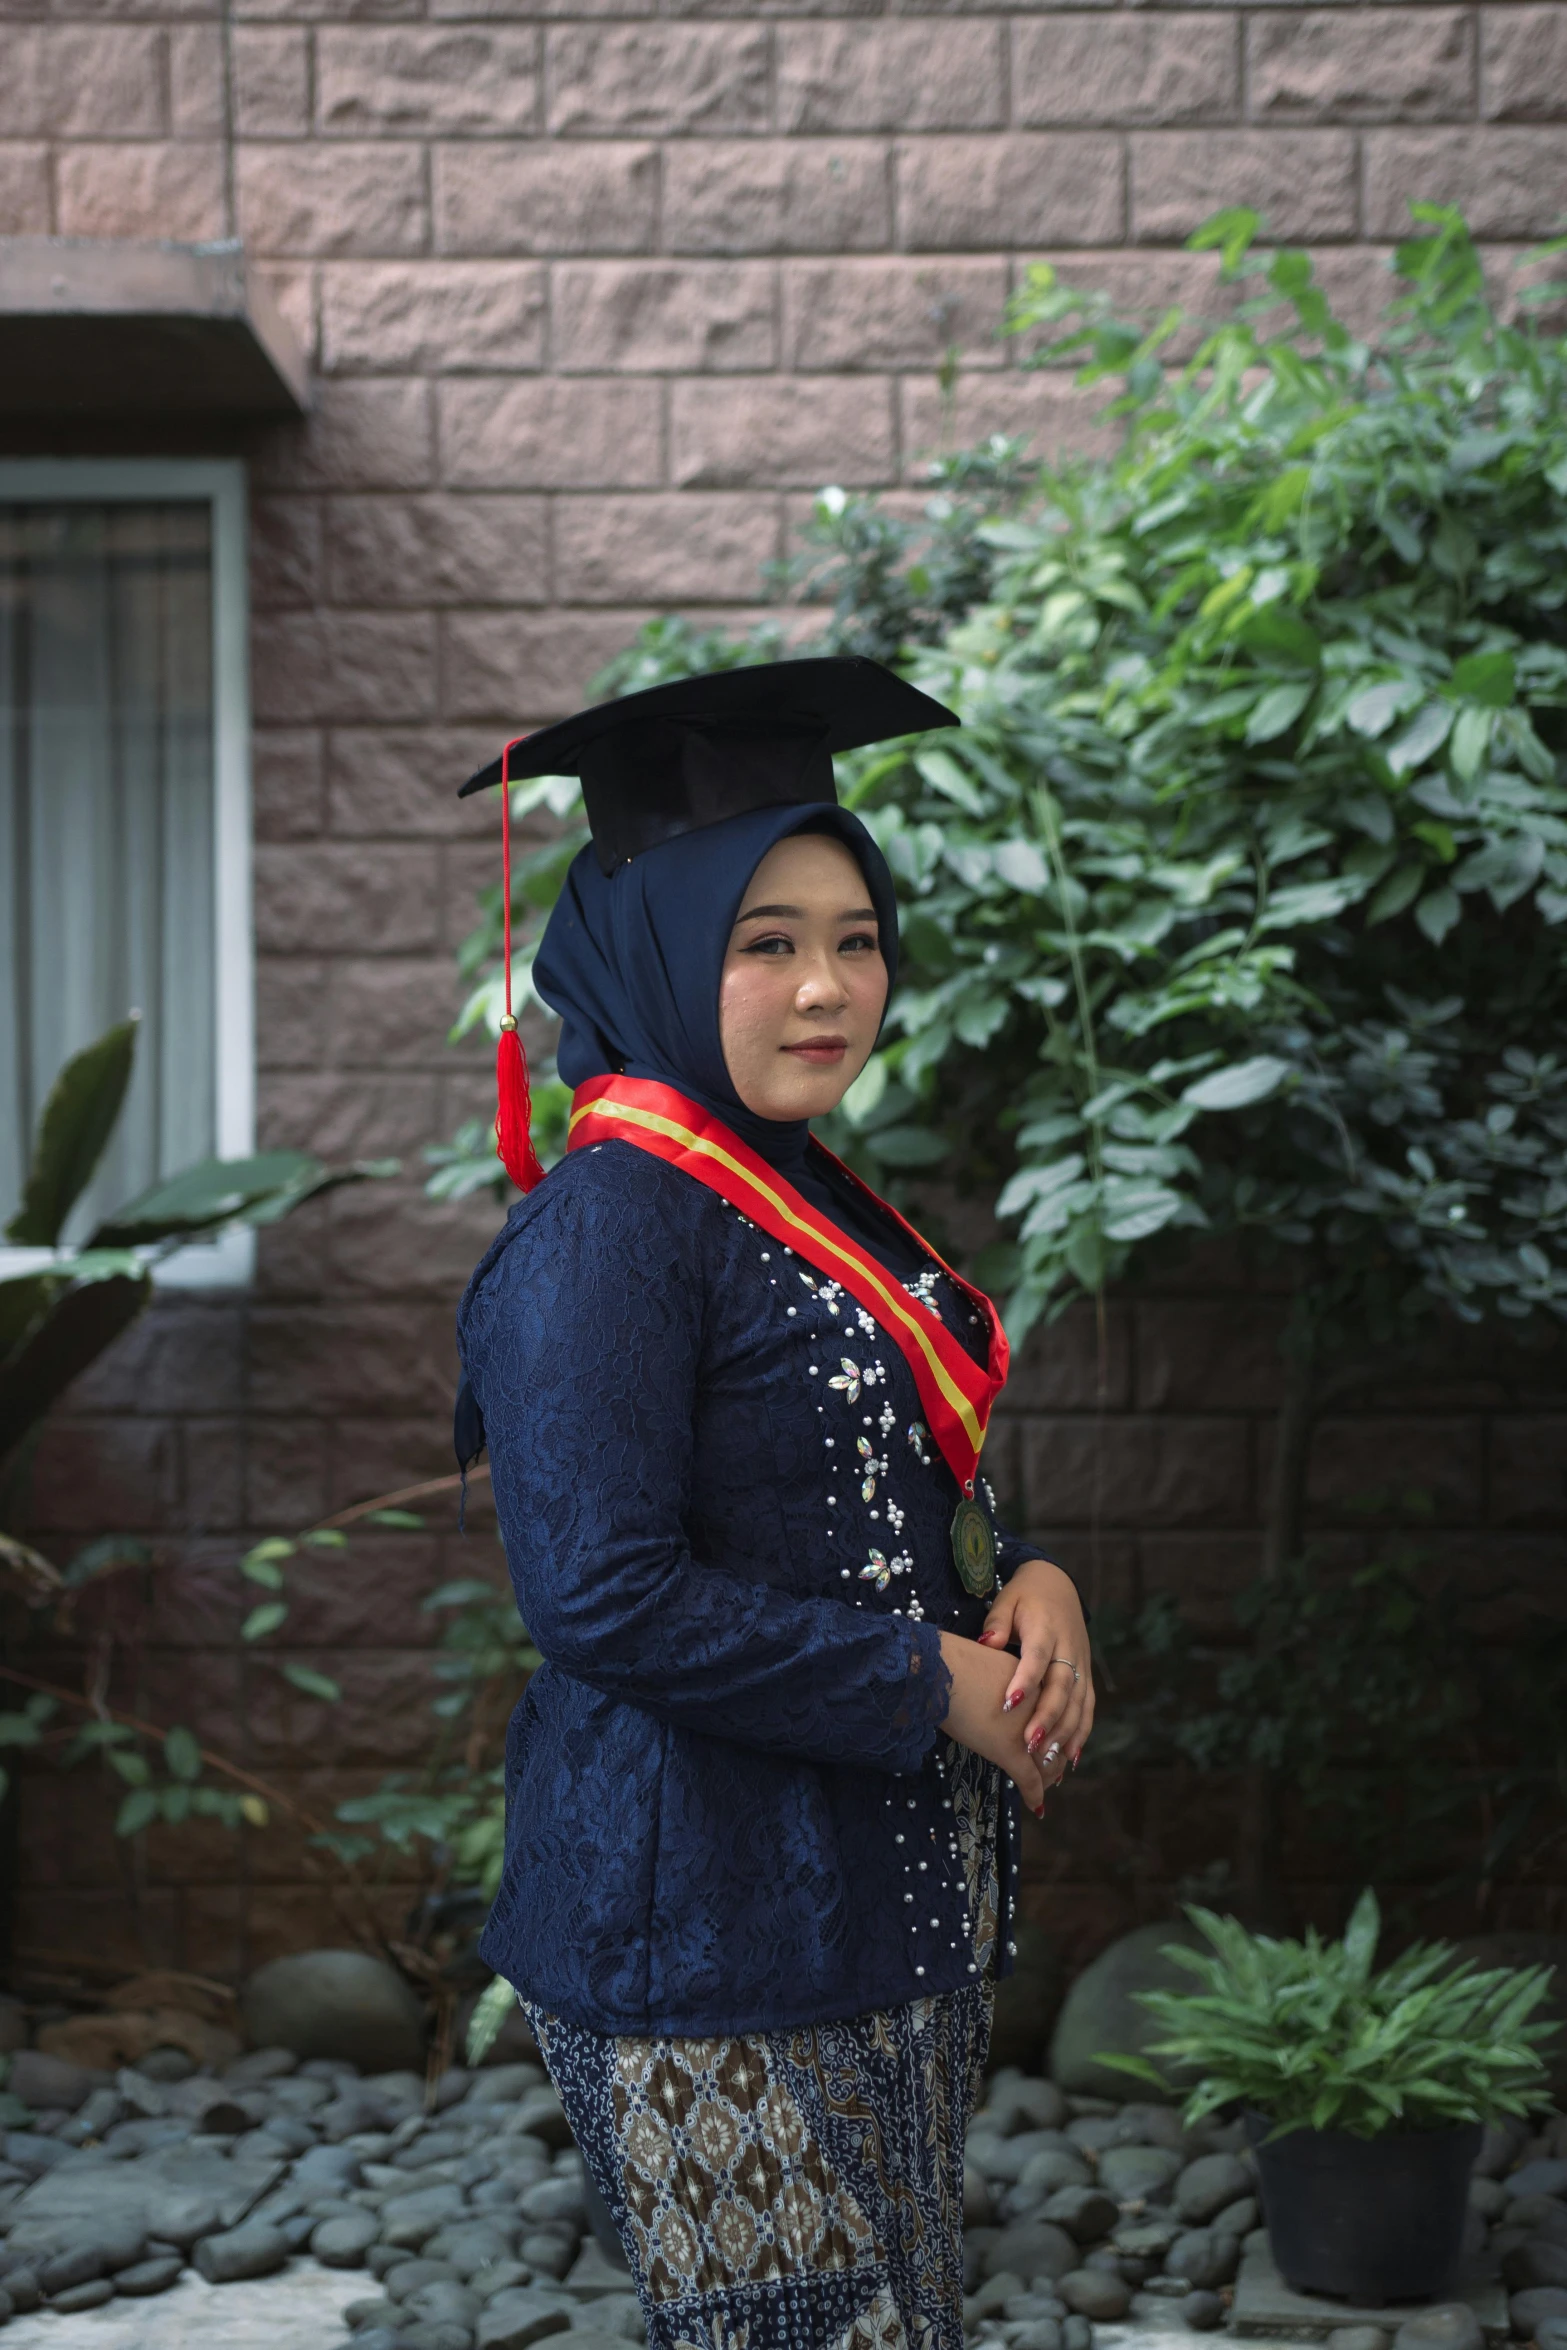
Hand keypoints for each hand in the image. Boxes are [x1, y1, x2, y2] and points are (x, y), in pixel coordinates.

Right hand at [937, 1632, 1047, 1812]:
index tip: (1051, 1743)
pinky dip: (1034, 1794)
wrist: (939, 1668)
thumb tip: (998, 1683)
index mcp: (1036, 1680)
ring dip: (1046, 1777)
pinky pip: (1028, 1778)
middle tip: (1054, 1772)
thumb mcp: (989, 1662)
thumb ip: (1004, 1678)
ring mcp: (1027, 1729)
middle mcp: (1040, 1705)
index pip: (1056, 1713)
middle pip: (1057, 1739)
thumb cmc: (952, 1661)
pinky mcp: (1011, 1751)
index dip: (1055, 1732)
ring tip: (1044, 1787)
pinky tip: (1037, 1806)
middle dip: (1055, 1758)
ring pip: (1046, 1762)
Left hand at [976, 1558, 1094, 1784]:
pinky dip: (1081, 1732)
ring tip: (1049, 1760)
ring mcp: (1081, 1662)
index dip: (1025, 1680)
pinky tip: (1070, 1757)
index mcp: (1046, 1627)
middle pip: (1062, 1686)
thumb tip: (987, 1643)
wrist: (1057, 1584)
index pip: (1037, 1656)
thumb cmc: (1024, 1597)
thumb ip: (997, 1622)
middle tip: (1029, 1745)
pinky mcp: (1086, 1673)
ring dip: (1065, 1732)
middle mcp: (1068, 1647)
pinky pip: (1087, 1705)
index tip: (1008, 1704)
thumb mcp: (1006, 1600)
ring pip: (1078, 1701)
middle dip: (1047, 1717)